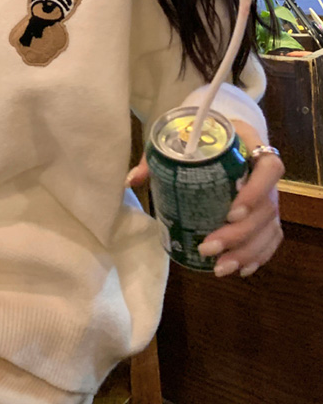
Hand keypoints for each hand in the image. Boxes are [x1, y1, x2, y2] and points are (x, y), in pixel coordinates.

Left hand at [126, 119, 284, 277]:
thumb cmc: (199, 135)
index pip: (269, 168)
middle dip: (239, 234)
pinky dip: (259, 255)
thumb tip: (130, 180)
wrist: (221, 134)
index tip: (231, 213)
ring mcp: (269, 195)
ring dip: (247, 251)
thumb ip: (156, 157)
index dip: (255, 193)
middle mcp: (265, 173)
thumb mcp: (177, 138)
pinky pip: (272, 237)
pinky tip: (240, 270)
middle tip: (209, 247)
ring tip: (219, 268)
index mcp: (250, 144)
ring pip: (270, 228)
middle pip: (267, 208)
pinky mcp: (266, 213)